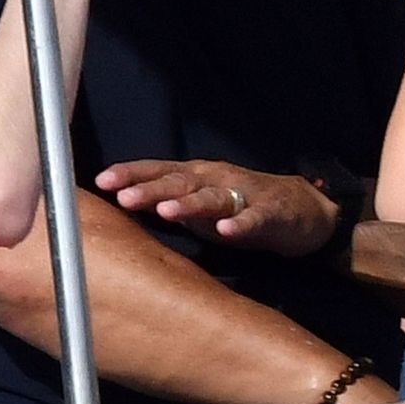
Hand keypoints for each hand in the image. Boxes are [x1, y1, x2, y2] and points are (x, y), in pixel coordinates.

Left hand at [95, 159, 341, 257]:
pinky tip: (225, 232)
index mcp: (197, 177)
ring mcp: (245, 195)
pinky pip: (253, 219)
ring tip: (166, 212)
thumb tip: (122, 204)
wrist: (302, 210)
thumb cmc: (242, 207)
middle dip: (151, 189)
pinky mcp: (271, 213)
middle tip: (124, 197)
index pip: (159, 171)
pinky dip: (239, 225)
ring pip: (213, 198)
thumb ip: (166, 203)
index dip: (132, 174)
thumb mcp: (200, 206)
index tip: (101, 180)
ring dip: (189, 204)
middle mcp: (217, 179)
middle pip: (180, 182)